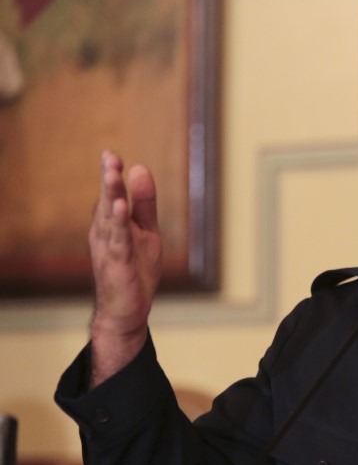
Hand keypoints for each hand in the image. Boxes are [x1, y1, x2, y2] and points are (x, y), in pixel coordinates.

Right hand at [88, 151, 162, 386]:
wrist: (127, 310)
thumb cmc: (135, 269)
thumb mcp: (146, 231)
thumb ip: (144, 203)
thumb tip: (140, 168)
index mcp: (110, 223)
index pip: (111, 194)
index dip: (111, 175)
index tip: (112, 155)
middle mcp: (105, 233)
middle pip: (107, 201)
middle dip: (109, 179)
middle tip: (110, 157)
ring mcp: (109, 249)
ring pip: (110, 218)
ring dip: (112, 196)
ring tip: (113, 174)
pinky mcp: (118, 264)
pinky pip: (119, 241)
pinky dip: (119, 224)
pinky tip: (121, 209)